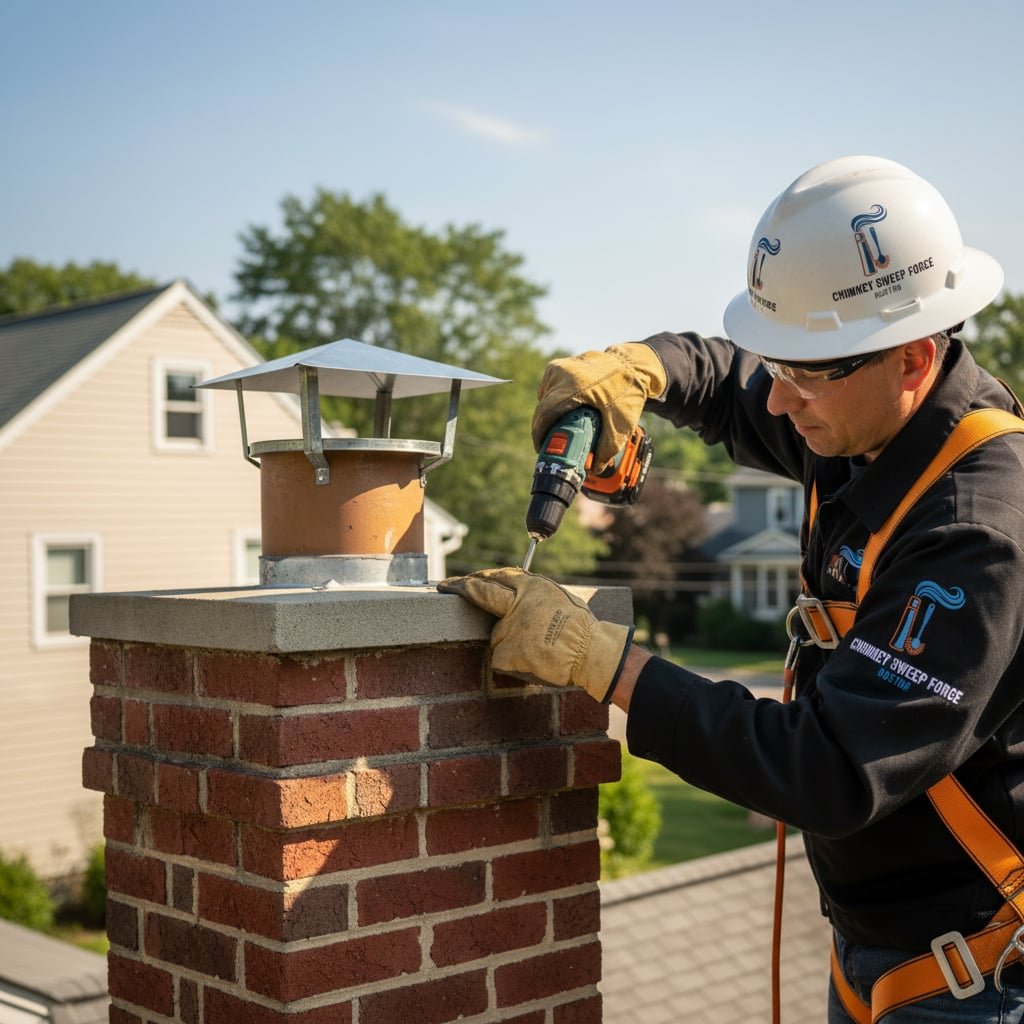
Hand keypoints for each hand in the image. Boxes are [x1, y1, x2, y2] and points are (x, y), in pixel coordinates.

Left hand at [437, 568, 633, 702]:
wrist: (589, 652)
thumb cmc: (579, 627)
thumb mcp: (557, 597)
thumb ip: (531, 594)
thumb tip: (513, 593)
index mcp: (531, 586)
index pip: (495, 578)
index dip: (474, 579)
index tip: (457, 580)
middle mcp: (516, 603)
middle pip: (480, 594)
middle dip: (460, 587)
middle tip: (445, 586)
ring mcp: (508, 628)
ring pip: (498, 636)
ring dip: (510, 642)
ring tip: (539, 647)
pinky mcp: (505, 652)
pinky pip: (502, 658)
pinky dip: (514, 661)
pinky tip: (534, 660)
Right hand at [531, 342, 666, 468]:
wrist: (635, 366)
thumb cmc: (628, 392)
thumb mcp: (620, 424)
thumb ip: (607, 448)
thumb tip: (595, 469)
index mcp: (573, 386)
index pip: (545, 413)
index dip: (540, 435)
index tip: (542, 448)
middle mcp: (562, 373)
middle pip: (543, 407)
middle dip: (545, 428)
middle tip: (553, 443)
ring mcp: (560, 367)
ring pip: (544, 398)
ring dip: (550, 415)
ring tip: (562, 428)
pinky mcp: (560, 366)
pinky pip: (549, 389)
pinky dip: (553, 401)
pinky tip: (566, 410)